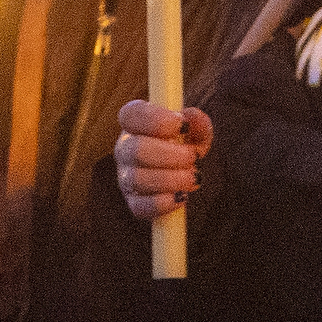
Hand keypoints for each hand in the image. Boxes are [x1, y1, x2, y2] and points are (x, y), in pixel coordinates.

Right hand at [113, 99, 211, 221]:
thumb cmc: (185, 143)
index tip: (182, 125)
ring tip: (193, 178)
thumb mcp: (195, 130)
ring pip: (137, 179)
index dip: (155, 120)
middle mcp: (125, 148)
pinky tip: (181, 196)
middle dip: (170, 155)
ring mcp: (126, 176)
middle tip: (193, 157)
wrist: (184, 170)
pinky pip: (140, 206)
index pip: (131, 115)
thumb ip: (197, 122)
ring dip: (170, 179)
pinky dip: (163, 203)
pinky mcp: (133, 201)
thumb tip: (192, 119)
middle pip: (135, 150)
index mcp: (135, 123)